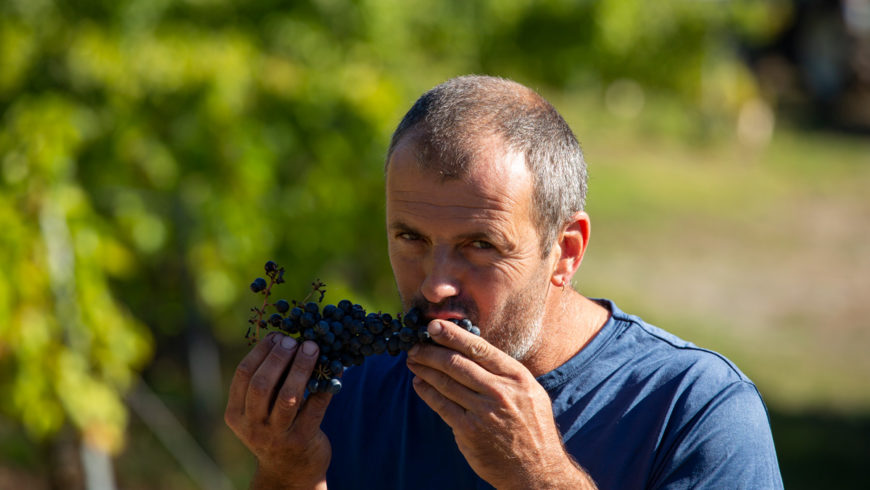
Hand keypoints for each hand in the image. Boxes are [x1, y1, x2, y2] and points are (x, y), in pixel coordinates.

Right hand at [225, 332, 331, 489]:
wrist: (289, 472)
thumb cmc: (274, 429)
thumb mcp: (258, 411)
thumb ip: (265, 383)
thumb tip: (282, 340)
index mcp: (236, 414)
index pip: (243, 375)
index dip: (261, 351)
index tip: (277, 336)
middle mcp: (253, 426)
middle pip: (262, 384)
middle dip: (279, 357)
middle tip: (294, 341)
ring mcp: (277, 436)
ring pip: (288, 396)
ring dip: (301, 367)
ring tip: (312, 348)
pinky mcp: (302, 440)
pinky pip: (316, 406)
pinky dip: (326, 384)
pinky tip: (334, 368)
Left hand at [406, 320, 596, 489]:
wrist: (537, 470)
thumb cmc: (532, 428)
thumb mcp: (529, 392)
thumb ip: (503, 373)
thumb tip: (472, 351)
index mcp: (517, 377)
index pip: (479, 348)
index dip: (452, 335)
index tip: (433, 325)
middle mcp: (500, 391)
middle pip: (457, 363)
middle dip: (430, 351)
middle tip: (415, 345)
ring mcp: (483, 412)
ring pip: (445, 382)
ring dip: (424, 369)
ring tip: (413, 361)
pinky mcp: (469, 431)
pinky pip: (441, 405)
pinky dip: (427, 392)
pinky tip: (419, 383)